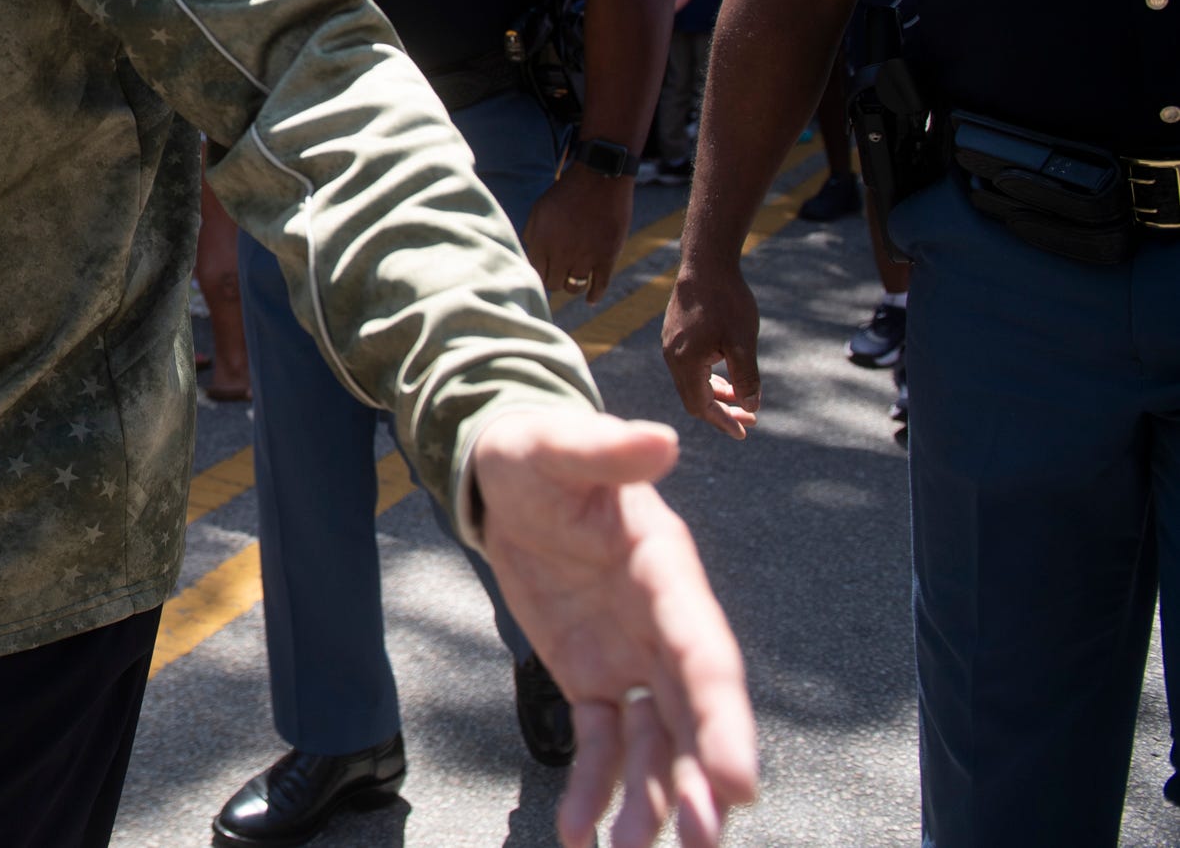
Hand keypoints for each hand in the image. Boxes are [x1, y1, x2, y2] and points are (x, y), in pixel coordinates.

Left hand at [473, 409, 756, 847]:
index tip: (739, 782)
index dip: (725, 719)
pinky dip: (594, 789)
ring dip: (652, 801)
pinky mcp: (591, 677)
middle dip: (701, 781)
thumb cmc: (538, 453)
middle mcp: (662, 625)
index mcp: (667, 574)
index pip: (706, 656)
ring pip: (656, 744)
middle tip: (700, 843)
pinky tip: (580, 832)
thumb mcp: (556, 446)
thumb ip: (604, 449)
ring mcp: (630, 657)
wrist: (509, 477)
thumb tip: (658, 440)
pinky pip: (601, 743)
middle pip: (694, 716)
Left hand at [523, 162, 634, 303]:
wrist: (600, 178)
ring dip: (572, 284)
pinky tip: (591, 300)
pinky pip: (600, 286)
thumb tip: (530, 257)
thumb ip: (532, 235)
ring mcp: (585, 257)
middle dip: (554, 280)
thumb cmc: (566, 192)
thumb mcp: (539, 210)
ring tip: (573, 279)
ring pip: (574, 287)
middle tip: (557, 275)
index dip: (538, 274)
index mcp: (541, 242)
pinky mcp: (607, 257)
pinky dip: (595, 296)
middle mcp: (561, 254)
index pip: (535, 273)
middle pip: (553, 284)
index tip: (543, 273)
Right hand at [660, 260, 761, 438]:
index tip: (744, 432)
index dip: (723, 422)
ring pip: (692, 382)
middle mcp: (672, 357)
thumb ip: (746, 377)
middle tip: (752, 418)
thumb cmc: (726, 301)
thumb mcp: (743, 342)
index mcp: (685, 363)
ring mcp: (671, 345)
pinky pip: (690, 367)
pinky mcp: (675, 334)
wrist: (705, 264)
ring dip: (717, 394)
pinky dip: (709, 378)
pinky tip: (727, 374)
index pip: (701, 406)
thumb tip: (752, 406)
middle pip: (694, 398)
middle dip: (723, 410)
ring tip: (743, 398)